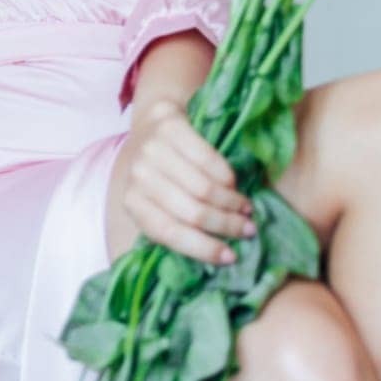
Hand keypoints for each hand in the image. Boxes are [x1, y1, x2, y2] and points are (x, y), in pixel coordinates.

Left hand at [113, 96, 254, 266]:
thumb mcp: (159, 201)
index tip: (230, 257)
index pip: (168, 232)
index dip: (202, 247)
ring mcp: (152, 150)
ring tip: (245, 208)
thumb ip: (178, 223)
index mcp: (133, 201)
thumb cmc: (160, 172)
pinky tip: (234, 184)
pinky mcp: (170, 127)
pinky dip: (227, 176)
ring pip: (203, 188)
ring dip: (231, 202)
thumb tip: (220, 254)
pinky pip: (208, 159)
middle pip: (192, 211)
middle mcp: (138, 175)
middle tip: (248, 229)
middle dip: (226, 225)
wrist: (150, 123)